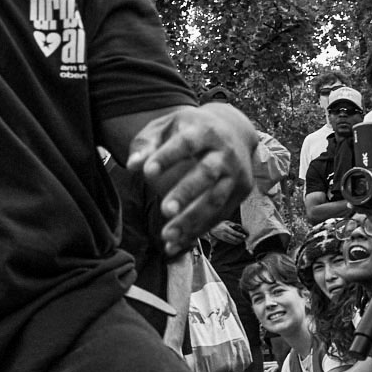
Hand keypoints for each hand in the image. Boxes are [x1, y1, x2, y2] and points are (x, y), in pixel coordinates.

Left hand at [128, 104, 256, 256]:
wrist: (234, 129)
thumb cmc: (190, 129)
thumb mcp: (168, 126)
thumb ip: (147, 144)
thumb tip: (131, 165)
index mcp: (206, 130)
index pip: (186, 142)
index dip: (167, 156)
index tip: (146, 171)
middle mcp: (225, 152)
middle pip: (207, 173)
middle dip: (186, 192)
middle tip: (165, 210)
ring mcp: (236, 173)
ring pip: (216, 199)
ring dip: (192, 220)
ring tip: (167, 236)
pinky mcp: (240, 193)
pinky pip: (218, 216)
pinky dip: (197, 231)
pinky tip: (175, 245)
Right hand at [210, 220, 246, 244]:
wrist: (212, 229)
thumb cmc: (220, 224)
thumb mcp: (226, 222)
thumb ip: (233, 224)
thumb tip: (240, 227)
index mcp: (226, 229)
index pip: (234, 232)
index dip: (240, 235)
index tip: (244, 236)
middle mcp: (225, 234)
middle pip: (234, 238)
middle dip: (240, 240)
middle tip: (244, 239)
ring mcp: (224, 238)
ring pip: (233, 242)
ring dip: (238, 242)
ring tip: (242, 241)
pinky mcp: (224, 240)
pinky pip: (230, 242)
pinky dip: (235, 243)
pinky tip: (238, 242)